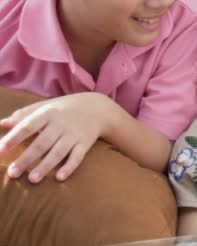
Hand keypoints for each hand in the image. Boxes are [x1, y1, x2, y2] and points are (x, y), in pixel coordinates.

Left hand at [0, 92, 114, 182]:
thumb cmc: (64, 108)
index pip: (28, 126)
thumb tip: (2, 124)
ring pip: (58, 152)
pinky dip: (69, 167)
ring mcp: (74, 134)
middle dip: (26, 159)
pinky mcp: (85, 143)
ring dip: (45, 166)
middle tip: (12, 174)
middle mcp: (61, 124)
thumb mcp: (45, 106)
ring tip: (32, 179)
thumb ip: (23, 115)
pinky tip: (60, 178)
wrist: (97, 107)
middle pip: (41, 143)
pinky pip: (77, 156)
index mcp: (48, 113)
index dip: (13, 138)